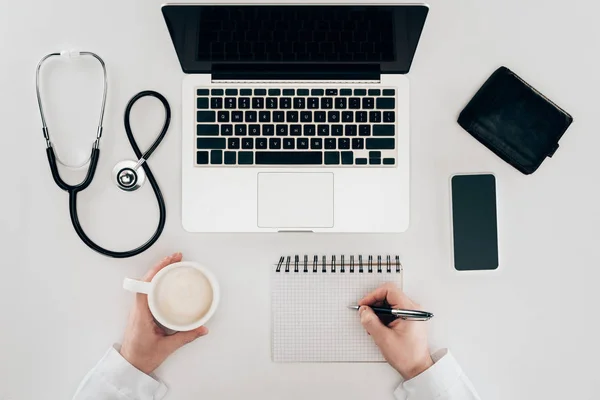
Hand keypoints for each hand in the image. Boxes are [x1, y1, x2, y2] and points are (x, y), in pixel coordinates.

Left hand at [120, 253, 208, 373]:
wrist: (129, 366)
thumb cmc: (141, 357)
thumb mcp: (167, 347)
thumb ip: (186, 337)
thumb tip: (201, 328)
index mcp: (141, 315)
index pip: (145, 286)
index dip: (156, 272)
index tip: (169, 263)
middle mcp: (138, 309)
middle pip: (147, 280)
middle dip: (162, 266)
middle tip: (177, 258)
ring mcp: (139, 310)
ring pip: (147, 284)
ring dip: (159, 272)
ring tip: (173, 264)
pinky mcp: (142, 312)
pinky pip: (149, 292)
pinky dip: (158, 282)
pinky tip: (167, 280)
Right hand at [358, 283, 432, 379]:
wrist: (418, 369)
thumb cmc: (407, 356)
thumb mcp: (383, 338)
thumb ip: (371, 322)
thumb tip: (363, 310)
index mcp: (409, 310)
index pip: (389, 290)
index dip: (373, 295)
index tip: (364, 305)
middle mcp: (412, 309)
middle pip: (389, 296)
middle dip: (374, 305)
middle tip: (365, 316)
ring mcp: (411, 314)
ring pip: (390, 304)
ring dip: (378, 313)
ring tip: (372, 326)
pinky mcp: (408, 319)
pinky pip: (393, 312)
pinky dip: (383, 317)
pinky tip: (379, 329)